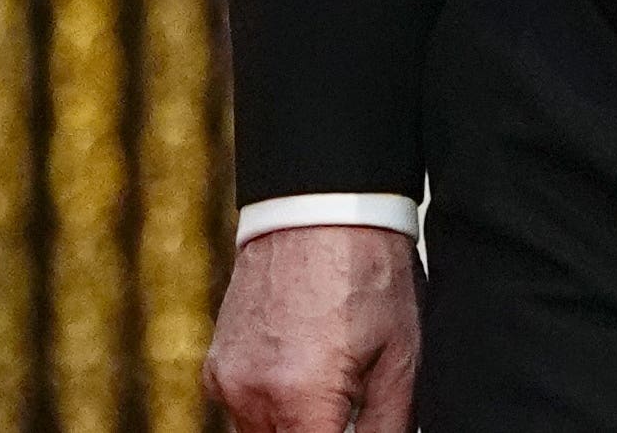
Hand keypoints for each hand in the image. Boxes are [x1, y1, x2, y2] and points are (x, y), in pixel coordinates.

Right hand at [203, 225, 420, 432]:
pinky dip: (271, 405)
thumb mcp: (401, 355)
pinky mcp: (215, 366)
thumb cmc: (368, 272)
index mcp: (301, 395)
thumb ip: (385, 426)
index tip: (354, 424)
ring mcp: (226, 380)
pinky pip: (243, 409)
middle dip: (318, 432)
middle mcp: (251, 394)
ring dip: (293, 425)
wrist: (321, 207)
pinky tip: (303, 367)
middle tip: (348, 404)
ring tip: (331, 381)